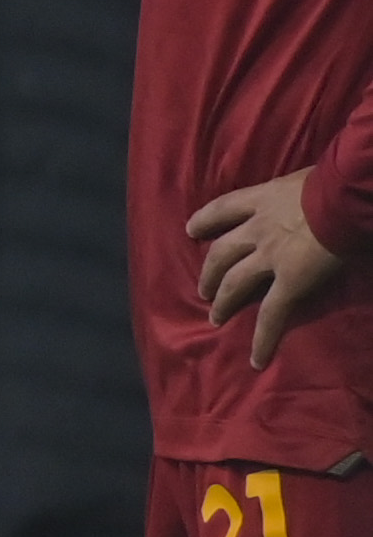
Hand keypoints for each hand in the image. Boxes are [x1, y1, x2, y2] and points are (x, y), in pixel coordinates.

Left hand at [191, 170, 352, 368]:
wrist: (345, 194)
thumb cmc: (338, 180)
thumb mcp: (311, 177)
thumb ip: (303, 191)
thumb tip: (319, 190)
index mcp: (264, 197)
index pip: (224, 208)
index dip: (205, 220)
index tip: (191, 230)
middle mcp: (258, 228)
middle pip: (221, 252)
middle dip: (209, 272)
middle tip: (203, 289)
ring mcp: (270, 257)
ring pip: (234, 282)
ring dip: (223, 301)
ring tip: (215, 317)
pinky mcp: (290, 282)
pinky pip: (272, 315)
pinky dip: (263, 339)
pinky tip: (257, 359)